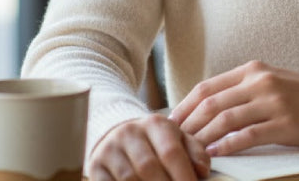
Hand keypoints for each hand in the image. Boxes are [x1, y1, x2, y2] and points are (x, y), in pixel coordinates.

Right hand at [88, 113, 209, 179]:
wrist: (117, 134)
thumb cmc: (155, 142)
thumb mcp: (177, 138)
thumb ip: (194, 152)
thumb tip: (203, 171)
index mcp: (156, 123)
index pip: (171, 151)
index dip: (183, 175)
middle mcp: (130, 132)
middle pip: (149, 167)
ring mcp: (110, 149)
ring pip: (129, 179)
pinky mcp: (95, 166)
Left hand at [169, 61, 298, 155]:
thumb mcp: (268, 83)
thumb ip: (240, 91)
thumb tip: (203, 110)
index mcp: (252, 69)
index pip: (207, 87)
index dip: (184, 108)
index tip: (168, 126)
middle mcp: (260, 81)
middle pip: (211, 103)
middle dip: (187, 125)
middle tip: (171, 144)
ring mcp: (273, 101)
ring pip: (225, 119)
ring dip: (202, 138)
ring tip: (187, 153)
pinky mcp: (286, 123)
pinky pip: (248, 135)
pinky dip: (227, 146)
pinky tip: (214, 155)